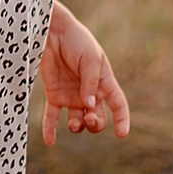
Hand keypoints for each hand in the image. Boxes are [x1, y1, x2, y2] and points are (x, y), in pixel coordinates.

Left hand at [40, 1, 130, 142]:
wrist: (52, 32)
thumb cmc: (76, 41)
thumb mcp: (90, 59)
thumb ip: (90, 82)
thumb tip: (89, 106)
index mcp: (104, 83)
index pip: (118, 105)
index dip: (122, 120)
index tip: (122, 134)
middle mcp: (89, 93)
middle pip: (98, 118)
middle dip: (96, 123)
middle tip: (89, 118)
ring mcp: (72, 96)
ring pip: (78, 121)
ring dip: (77, 127)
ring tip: (73, 123)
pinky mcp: (54, 95)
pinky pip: (52, 117)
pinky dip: (50, 129)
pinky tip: (49, 141)